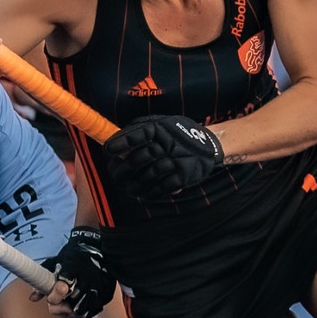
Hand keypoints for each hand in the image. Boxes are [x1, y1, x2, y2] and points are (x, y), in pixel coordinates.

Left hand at [47, 226, 116, 317]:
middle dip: (59, 307)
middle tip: (53, 304)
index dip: (55, 296)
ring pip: (82, 310)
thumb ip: (42, 279)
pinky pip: (93, 311)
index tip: (50, 298)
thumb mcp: (55, 262)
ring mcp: (98, 288)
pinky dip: (82, 313)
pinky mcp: (106, 295)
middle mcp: (87, 279)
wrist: (97, 249)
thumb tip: (33, 297)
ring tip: (63, 307)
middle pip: (71, 303)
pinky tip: (76, 307)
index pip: (63, 287)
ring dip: (69, 313)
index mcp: (73, 268)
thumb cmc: (73, 257)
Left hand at [101, 115, 223, 200]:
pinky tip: (144, 194)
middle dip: (123, 170)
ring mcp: (178, 158)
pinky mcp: (186, 174)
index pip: (136, 134)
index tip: (107, 151)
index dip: (120, 143)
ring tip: (128, 189)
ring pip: (149, 175)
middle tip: (115, 175)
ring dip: (136, 185)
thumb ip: (139, 129)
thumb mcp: (161, 123)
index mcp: (160, 127)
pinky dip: (152, 192)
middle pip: (139, 158)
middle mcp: (169, 142)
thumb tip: (114, 140)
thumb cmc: (176, 134)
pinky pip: (164, 186)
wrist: (209, 144)